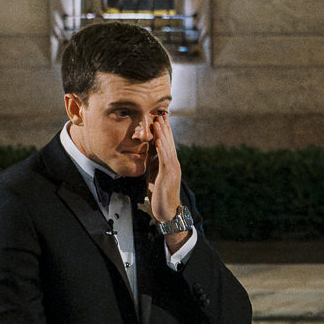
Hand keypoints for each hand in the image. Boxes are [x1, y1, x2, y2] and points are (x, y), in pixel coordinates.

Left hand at [146, 110, 191, 252]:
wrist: (168, 211)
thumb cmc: (161, 196)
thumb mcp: (155, 176)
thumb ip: (154, 165)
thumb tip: (150, 154)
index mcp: (169, 163)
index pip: (167, 143)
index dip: (164, 130)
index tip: (160, 118)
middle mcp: (173, 163)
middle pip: (169, 141)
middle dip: (165, 127)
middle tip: (161, 112)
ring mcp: (172, 168)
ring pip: (167, 147)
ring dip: (163, 133)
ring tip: (158, 121)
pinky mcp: (168, 174)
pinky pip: (164, 157)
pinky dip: (161, 146)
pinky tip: (158, 139)